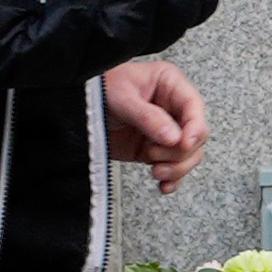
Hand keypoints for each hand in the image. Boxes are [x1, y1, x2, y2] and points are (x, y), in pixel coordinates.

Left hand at [103, 59, 210, 191]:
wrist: (75, 103)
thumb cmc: (100, 88)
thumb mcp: (122, 97)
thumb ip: (148, 117)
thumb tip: (174, 138)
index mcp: (170, 85)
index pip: (194, 108)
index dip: (194, 128)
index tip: (184, 144)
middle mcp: (173, 108)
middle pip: (195, 136)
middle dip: (179, 152)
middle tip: (153, 154)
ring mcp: (164, 131)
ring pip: (188, 155)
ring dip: (176, 168)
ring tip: (155, 171)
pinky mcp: (152, 149)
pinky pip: (173, 167)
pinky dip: (171, 179)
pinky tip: (163, 186)